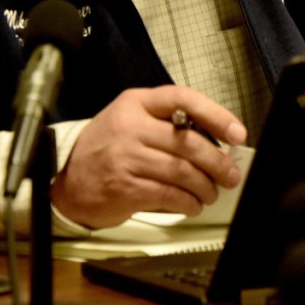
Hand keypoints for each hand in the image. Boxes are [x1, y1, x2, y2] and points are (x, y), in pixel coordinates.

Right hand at [50, 86, 247, 228]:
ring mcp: (126, 157)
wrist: (67, 178)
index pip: (184, 99)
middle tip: (231, 174)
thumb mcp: (132, 119)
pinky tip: (193, 205)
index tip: (238, 134)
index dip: (216, 115)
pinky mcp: (124, 187)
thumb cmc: (109, 147)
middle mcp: (131, 126)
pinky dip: (187, 202)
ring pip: (181, 171)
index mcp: (138, 102)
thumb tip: (218, 142)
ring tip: (212, 193)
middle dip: (217, 162)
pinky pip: (167, 194)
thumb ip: (168, 123)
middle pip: (188, 142)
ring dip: (205, 186)